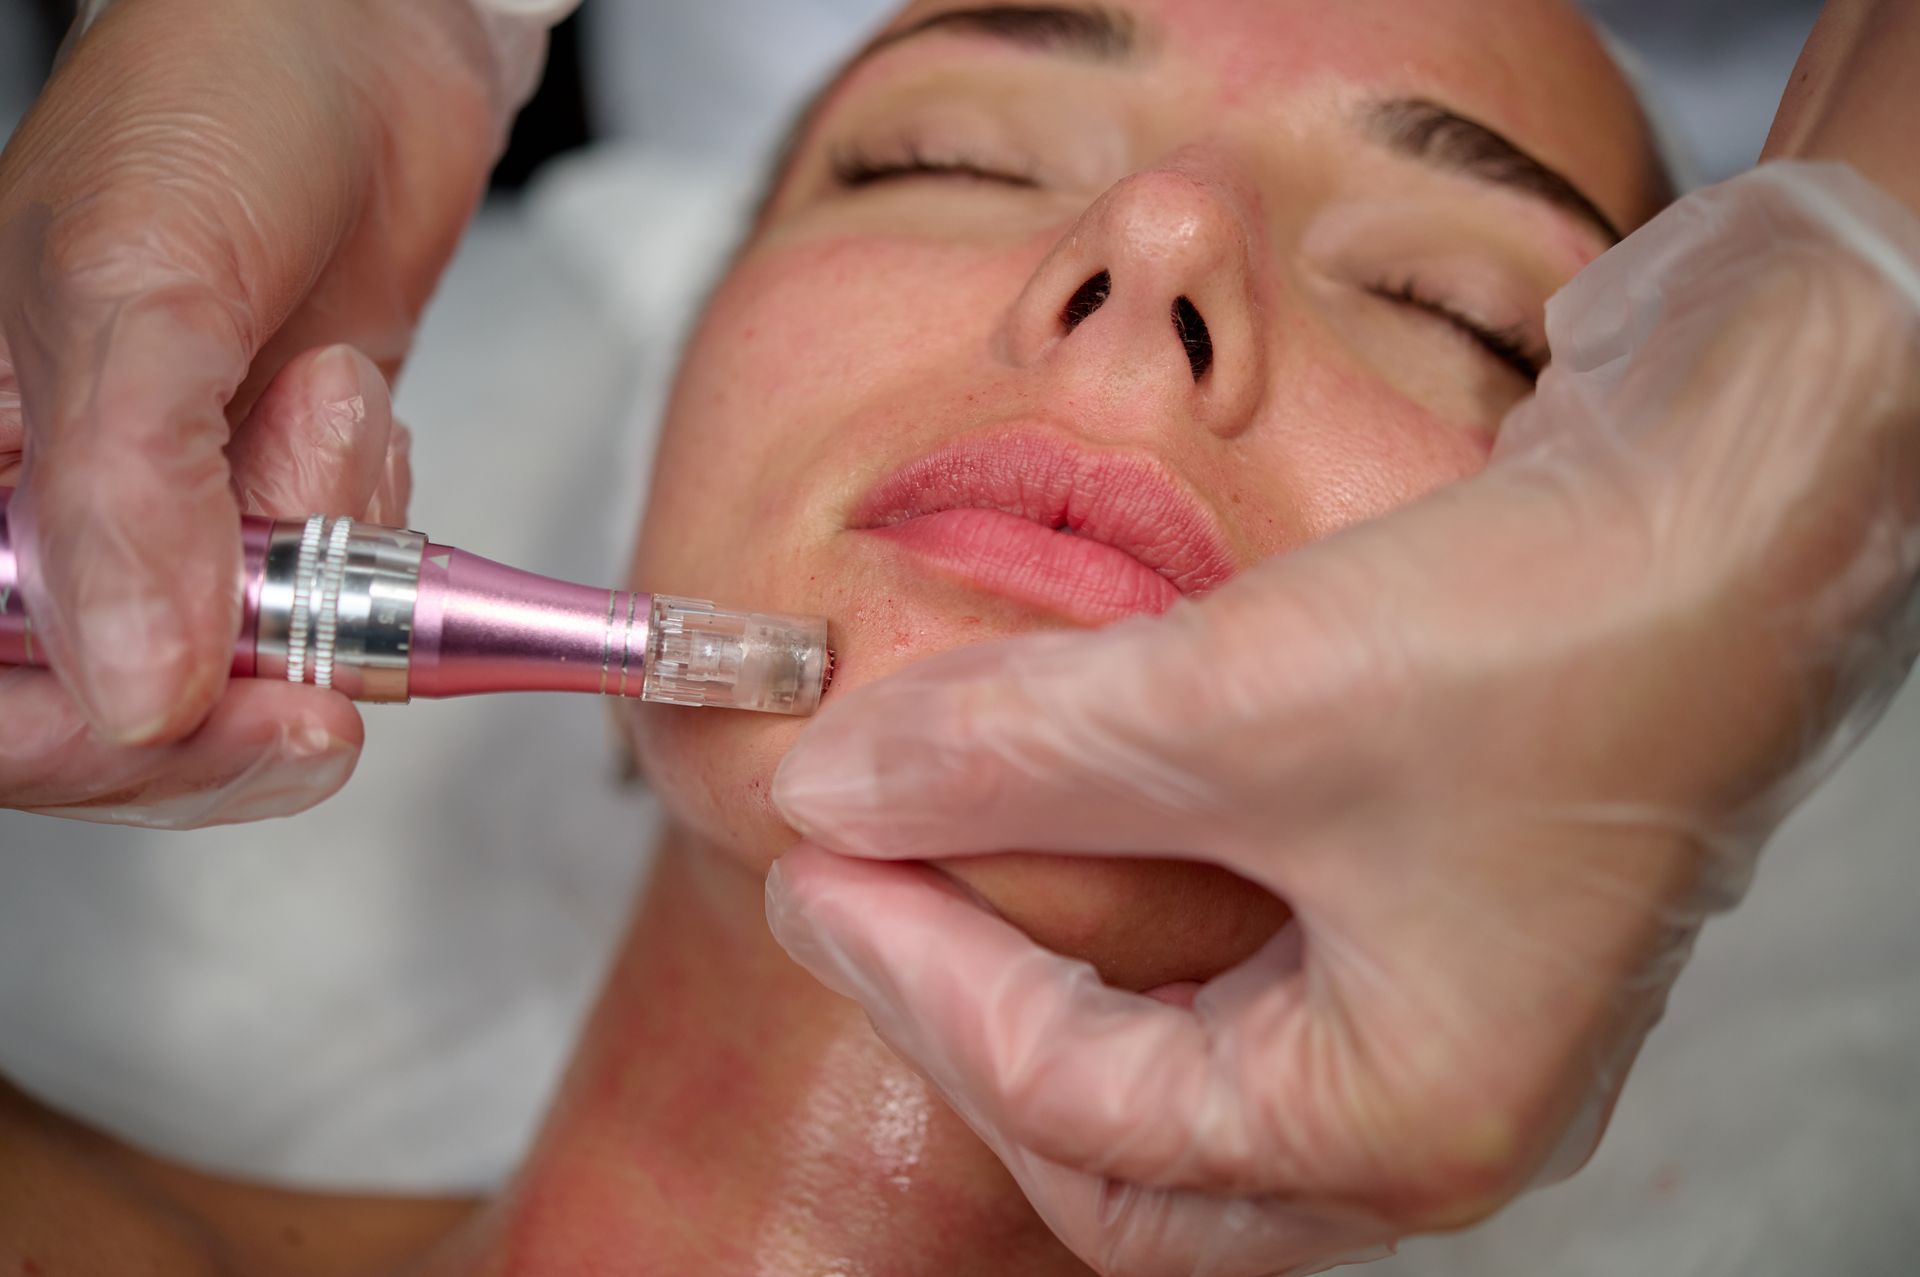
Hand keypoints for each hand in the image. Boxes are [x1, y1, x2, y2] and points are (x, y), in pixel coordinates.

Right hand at [0, 0, 518, 824]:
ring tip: (327, 401)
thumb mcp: (140, 288)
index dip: (90, 749)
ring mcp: (172, 524)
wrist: (362, 51)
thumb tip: (135, 700)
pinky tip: (353, 418)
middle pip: (119, 720)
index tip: (235, 720)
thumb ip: (128, 500)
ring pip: (253, 665)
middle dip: (251, 670)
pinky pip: (333, 605)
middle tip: (331, 615)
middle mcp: (49, 516)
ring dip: (326, 561)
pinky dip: (374, 537)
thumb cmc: (217, 114)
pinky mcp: (276, 512)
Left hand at [765, 163, 1919, 1276]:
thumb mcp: (1242, 699)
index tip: (813, 857)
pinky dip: (1132, 903)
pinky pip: (1242, 952)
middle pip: (1131, 1146)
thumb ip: (1014, 753)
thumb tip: (835, 781)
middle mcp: (1434, 1085)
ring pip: (1184, 1061)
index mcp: (1411, 1117)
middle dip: (974, 1024)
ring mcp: (1440, 989)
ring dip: (1049, 973)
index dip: (918, 980)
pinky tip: (1066, 816)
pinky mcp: (1434, 884)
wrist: (1765, 470)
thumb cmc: (1576, 617)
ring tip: (931, 866)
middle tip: (855, 900)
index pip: (1085, 1111)